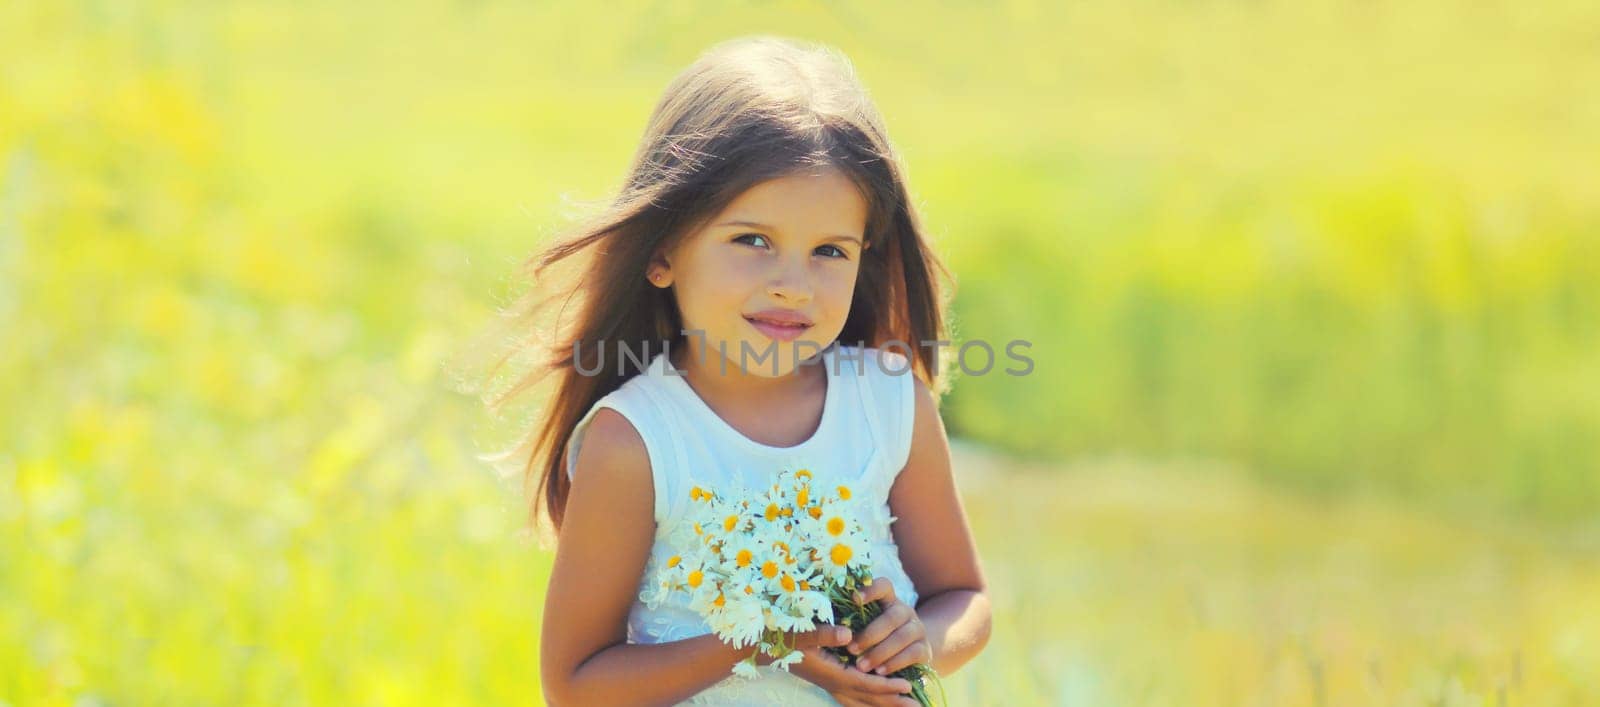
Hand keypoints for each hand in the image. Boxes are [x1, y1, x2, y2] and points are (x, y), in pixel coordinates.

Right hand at [783, 624, 918, 705]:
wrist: (764, 647)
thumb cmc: (783, 636)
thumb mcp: (801, 631)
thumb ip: (823, 633)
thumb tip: (847, 634)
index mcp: (830, 673)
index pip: (864, 683)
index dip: (886, 686)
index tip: (907, 686)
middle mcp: (833, 683)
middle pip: (869, 698)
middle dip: (893, 702)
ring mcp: (832, 685)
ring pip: (863, 702)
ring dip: (885, 705)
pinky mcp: (830, 682)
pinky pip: (855, 699)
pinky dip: (870, 703)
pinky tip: (880, 704)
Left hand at [845, 576, 932, 677]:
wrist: (908, 654)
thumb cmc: (876, 639)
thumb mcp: (866, 627)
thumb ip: (853, 622)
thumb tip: (828, 627)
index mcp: (889, 601)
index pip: (884, 586)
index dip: (871, 589)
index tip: (854, 599)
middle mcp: (905, 612)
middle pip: (892, 617)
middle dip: (870, 635)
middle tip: (851, 649)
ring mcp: (918, 630)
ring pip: (902, 637)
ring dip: (880, 652)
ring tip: (862, 666)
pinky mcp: (925, 649)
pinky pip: (912, 654)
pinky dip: (894, 663)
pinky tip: (879, 672)